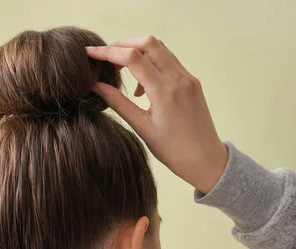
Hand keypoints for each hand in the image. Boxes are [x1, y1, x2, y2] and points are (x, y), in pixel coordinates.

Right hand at [86, 36, 227, 193]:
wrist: (205, 159)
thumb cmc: (172, 150)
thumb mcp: (141, 127)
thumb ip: (118, 103)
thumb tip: (95, 85)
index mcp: (164, 92)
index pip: (132, 58)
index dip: (108, 52)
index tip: (90, 53)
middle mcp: (178, 79)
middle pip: (147, 43)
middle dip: (122, 44)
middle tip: (104, 57)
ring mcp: (187, 78)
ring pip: (159, 48)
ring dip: (136, 51)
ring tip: (120, 71)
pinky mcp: (191, 81)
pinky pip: (167, 61)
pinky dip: (149, 62)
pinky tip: (140, 85)